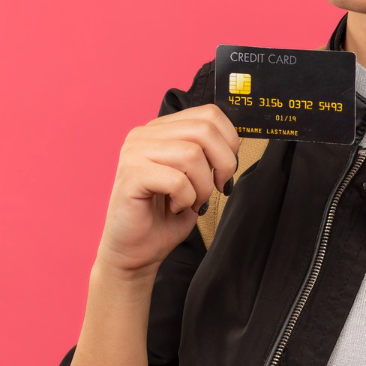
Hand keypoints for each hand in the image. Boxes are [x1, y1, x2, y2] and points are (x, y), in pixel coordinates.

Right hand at [94, 103, 240, 278]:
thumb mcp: (195, 178)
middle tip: (218, 188)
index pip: (209, 114)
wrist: (135, 251)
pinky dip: (186, 199)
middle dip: (223, 164)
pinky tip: (175, 207)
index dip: (229, 142)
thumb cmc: (164, 217)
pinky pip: (177, 179)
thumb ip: (207, 154)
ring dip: (202, 186)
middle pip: (204, 130)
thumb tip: (234, 144)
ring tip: (190, 202)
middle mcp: (145, 134)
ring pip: (192, 154)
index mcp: (161, 129)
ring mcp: (134, 152)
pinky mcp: (131, 174)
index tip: (226, 171)